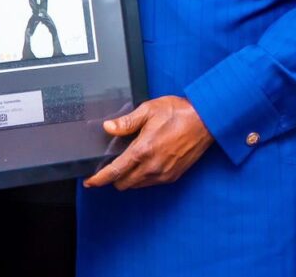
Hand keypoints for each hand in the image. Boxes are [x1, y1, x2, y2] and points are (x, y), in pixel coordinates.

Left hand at [84, 96, 212, 190]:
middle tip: (110, 165)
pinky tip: (144, 162)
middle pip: (123, 183)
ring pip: (137, 185)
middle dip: (113, 177)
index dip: (99, 179)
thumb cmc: (178, 112)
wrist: (206, 121)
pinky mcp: (173, 176)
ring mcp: (164, 174)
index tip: (89, 182)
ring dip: (128, 178)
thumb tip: (108, 128)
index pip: (115, 172)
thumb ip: (126, 122)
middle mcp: (152, 167)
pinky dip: (142, 177)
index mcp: (143, 150)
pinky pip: (150, 183)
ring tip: (128, 161)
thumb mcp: (148, 110)